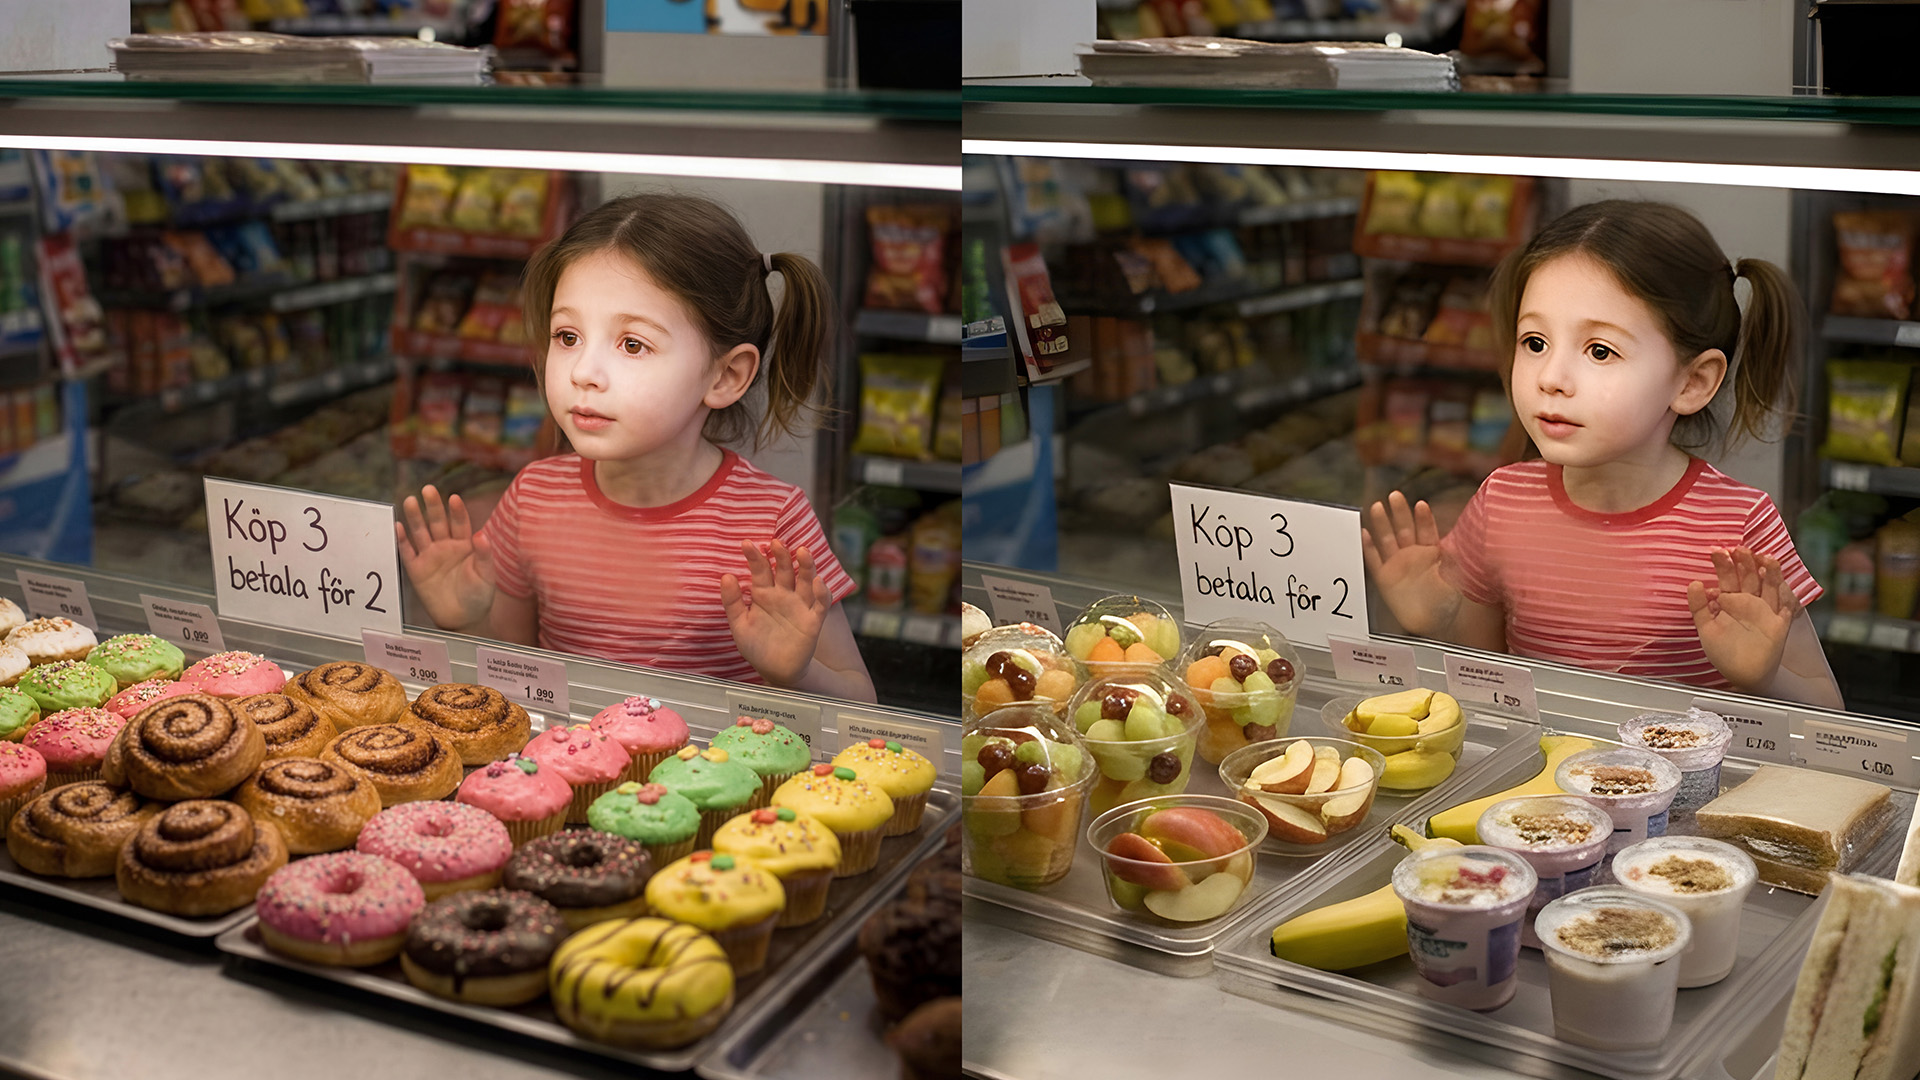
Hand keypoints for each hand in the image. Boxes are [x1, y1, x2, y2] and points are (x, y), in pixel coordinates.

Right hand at [395, 485, 496, 631]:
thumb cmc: (479, 595)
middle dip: (433, 506)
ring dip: (415, 517)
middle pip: (438, 522)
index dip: (456, 511)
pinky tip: (397, 526)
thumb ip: (484, 555)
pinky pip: (407, 552)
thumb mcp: (486, 576)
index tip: (453, 498)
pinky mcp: (416, 570)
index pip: (460, 523)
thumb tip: (481, 534)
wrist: (464, 619)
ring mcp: (430, 556)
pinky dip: (402, 540)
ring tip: (410, 501)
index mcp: (465, 544)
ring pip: (421, 532)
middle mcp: (446, 546)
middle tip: (428, 490)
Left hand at [721, 539, 829, 687]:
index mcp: (763, 593)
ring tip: (802, 551)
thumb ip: (733, 602)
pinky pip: (821, 603)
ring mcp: (799, 605)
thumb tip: (726, 576)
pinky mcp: (813, 620)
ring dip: (806, 565)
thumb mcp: (739, 625)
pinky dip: (822, 592)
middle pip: (785, 569)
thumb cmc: (756, 646)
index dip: (755, 557)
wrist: (774, 670)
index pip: (760, 570)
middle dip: (781, 555)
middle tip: (775, 543)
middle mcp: (783, 595)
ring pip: (806, 580)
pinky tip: (818, 582)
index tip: (746, 544)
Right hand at [1361, 492, 1459, 638]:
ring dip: (1381, 524)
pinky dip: (1368, 548)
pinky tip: (1363, 534)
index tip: (1420, 504)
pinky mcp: (1384, 579)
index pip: (1426, 530)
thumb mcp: (1459, 576)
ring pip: (1387, 540)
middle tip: (1394, 495)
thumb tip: (1470, 540)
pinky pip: (1374, 561)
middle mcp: (1413, 556)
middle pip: (1404, 529)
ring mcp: (1397, 566)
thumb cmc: (1451, 601)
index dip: (1423, 518)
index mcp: (1431, 553)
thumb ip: (1458, 558)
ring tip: (1376, 507)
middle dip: (1399, 512)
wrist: (1437, 625)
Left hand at [1687, 546, 1794, 692]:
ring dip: (1768, 570)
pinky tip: (1780, 582)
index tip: (1716, 551)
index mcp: (1729, 601)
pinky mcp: (1779, 622)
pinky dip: (1785, 592)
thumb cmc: (1724, 653)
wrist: (1743, 675)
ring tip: (1763, 557)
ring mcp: (1765, 610)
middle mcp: (1748, 602)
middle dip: (1744, 562)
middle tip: (1738, 549)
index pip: (1727, 577)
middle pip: (1748, 576)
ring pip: (1769, 585)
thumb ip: (1698, 607)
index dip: (1723, 564)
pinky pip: (1785, 604)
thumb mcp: (1705, 629)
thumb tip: (1694, 583)